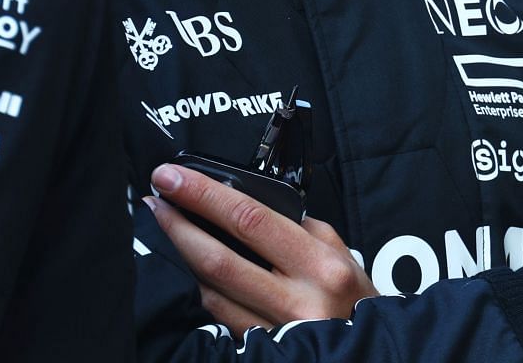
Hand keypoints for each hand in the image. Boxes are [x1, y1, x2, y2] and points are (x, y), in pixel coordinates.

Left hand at [148, 164, 375, 332]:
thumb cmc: (354, 298)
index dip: (204, 195)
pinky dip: (200, 290)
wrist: (369, 353)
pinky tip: (189, 270)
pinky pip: (219, 317)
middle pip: (219, 259)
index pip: (249, 219)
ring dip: (181, 259)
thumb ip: (298, 229)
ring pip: (211, 293)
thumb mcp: (340, 253)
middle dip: (178, 225)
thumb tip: (247, 207)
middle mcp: (297, 301)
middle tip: (154, 199)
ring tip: (165, 229)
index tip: (174, 177)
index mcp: (320, 266)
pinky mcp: (260, 351)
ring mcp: (276, 333)